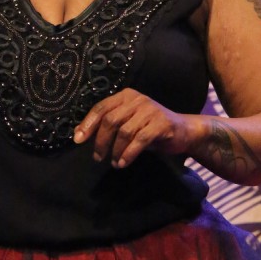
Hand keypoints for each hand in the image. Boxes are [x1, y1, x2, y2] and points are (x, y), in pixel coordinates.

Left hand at [73, 88, 194, 167]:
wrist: (182, 131)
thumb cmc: (149, 128)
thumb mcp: (126, 123)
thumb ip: (106, 125)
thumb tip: (78, 133)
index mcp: (125, 96)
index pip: (101, 108)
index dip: (88, 124)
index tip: (78, 140)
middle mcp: (137, 99)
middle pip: (111, 120)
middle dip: (101, 141)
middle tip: (97, 157)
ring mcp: (150, 110)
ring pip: (124, 131)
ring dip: (115, 150)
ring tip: (113, 163)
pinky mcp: (161, 123)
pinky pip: (140, 139)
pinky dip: (129, 153)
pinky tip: (123, 163)